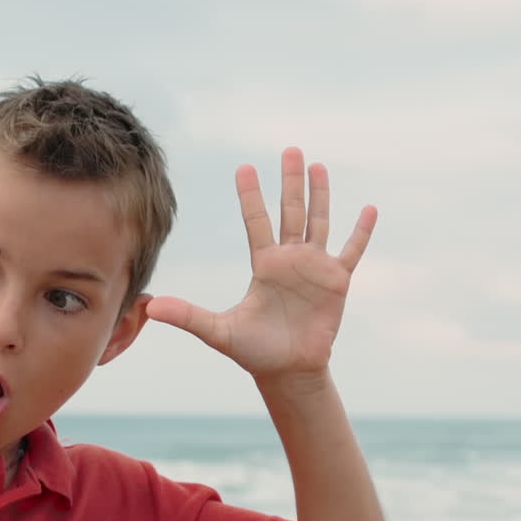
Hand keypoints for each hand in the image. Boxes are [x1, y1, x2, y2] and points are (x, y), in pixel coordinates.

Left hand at [147, 147, 375, 379]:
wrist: (287, 371)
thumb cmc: (254, 351)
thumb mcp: (218, 331)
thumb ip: (188, 316)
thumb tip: (150, 307)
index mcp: (263, 264)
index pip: (256, 221)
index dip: (251, 195)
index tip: (245, 167)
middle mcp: (289, 259)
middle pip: (291, 211)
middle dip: (290, 181)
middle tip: (290, 149)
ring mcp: (314, 267)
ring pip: (319, 222)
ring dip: (320, 195)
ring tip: (319, 166)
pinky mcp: (337, 281)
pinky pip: (351, 251)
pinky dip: (361, 232)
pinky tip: (369, 208)